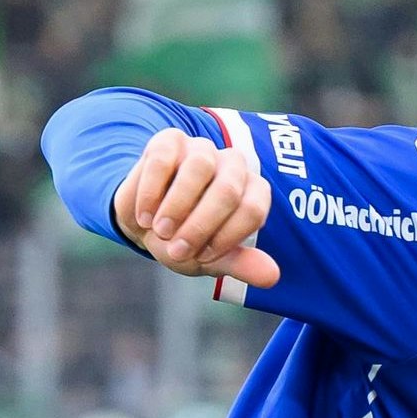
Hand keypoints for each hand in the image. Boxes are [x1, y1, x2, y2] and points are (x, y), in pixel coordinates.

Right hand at [113, 129, 278, 287]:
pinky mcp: (170, 141)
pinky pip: (164, 160)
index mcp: (252, 192)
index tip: (202, 257)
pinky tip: (145, 215)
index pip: (252, 210)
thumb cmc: (183, 240)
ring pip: (200, 167)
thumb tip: (272, 276)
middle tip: (177, 250)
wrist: (144, 223)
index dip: (226, 238)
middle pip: (228, 190)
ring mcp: (202, 149)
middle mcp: (233, 165)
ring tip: (160, 230)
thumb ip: (241, 264)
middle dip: (200, 226)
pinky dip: (152, 192)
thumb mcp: (211, 259)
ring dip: (177, 206)